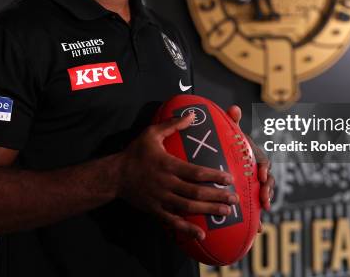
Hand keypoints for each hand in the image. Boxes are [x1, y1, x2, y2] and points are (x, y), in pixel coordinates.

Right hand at [118, 113, 238, 240]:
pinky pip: (173, 222)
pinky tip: (201, 234)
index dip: (213, 176)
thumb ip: (172, 124)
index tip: (229, 178)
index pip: (195, 172)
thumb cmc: (135, 153)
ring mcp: (161, 199)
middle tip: (235, 199)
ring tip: (226, 212)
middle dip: (217, 196)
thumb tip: (192, 114)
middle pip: (196, 192)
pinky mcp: (155, 210)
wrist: (114, 175)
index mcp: (168, 165)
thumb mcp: (151, 133)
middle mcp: (166, 183)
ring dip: (208, 210)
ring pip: (188, 207)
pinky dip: (187, 229)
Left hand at [226, 105, 275, 231]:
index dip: (264, 169)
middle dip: (268, 190)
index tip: (261, 176)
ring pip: (263, 194)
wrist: (222, 157)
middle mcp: (257, 171)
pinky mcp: (249, 196)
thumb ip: (233, 122)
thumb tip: (234, 108)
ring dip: (264, 203)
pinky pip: (255, 208)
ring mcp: (254, 184)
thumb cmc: (227, 145)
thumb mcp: (229, 135)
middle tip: (264, 199)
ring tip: (263, 212)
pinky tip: (258, 230)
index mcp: (254, 156)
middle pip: (268, 180)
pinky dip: (258, 219)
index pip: (264, 162)